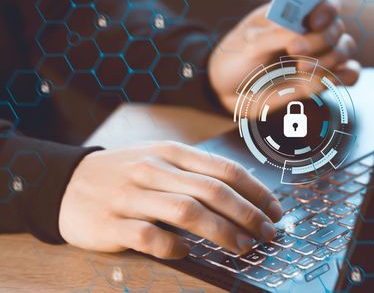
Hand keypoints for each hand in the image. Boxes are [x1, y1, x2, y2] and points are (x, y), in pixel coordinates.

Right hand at [59, 141, 282, 258]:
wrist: (67, 182)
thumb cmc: (126, 172)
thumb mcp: (160, 158)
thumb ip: (195, 172)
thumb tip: (243, 195)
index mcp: (171, 152)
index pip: (223, 170)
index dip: (255, 191)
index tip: (275, 210)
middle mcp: (154, 170)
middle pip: (211, 192)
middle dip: (247, 214)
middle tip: (267, 233)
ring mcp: (132, 196)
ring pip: (186, 212)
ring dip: (221, 232)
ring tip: (242, 247)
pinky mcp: (112, 223)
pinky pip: (149, 236)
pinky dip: (173, 246)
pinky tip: (187, 252)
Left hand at [209, 0, 360, 111]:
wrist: (228, 92)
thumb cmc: (236, 58)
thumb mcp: (248, 43)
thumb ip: (275, 36)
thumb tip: (301, 35)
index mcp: (294, 13)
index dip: (327, 7)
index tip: (313, 23)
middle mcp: (310, 32)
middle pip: (337, 27)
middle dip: (320, 41)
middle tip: (293, 52)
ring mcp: (317, 56)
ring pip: (345, 49)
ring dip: (329, 60)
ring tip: (300, 70)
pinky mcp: (320, 80)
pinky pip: (348, 74)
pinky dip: (346, 76)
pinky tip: (333, 80)